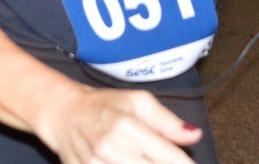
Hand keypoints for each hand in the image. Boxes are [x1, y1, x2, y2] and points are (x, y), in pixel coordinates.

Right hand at [36, 85, 201, 163]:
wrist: (64, 113)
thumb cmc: (104, 106)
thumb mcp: (138, 102)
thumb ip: (168, 121)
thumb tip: (194, 135)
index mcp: (127, 126)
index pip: (168, 157)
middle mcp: (111, 148)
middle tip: (167, 162)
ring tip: (145, 159)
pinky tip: (131, 162)